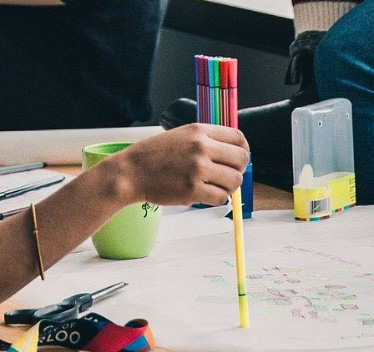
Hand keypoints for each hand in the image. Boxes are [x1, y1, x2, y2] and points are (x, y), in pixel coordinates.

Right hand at [105, 123, 249, 205]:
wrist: (131, 172)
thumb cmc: (154, 156)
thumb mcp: (180, 135)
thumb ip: (205, 140)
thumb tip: (233, 154)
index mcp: (199, 131)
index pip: (238, 138)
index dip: (243, 150)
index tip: (237, 159)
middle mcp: (201, 147)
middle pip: (241, 159)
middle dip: (238, 170)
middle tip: (227, 176)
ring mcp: (197, 169)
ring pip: (234, 180)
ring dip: (229, 187)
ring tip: (215, 187)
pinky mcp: (192, 190)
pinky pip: (221, 197)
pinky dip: (217, 199)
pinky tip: (206, 195)